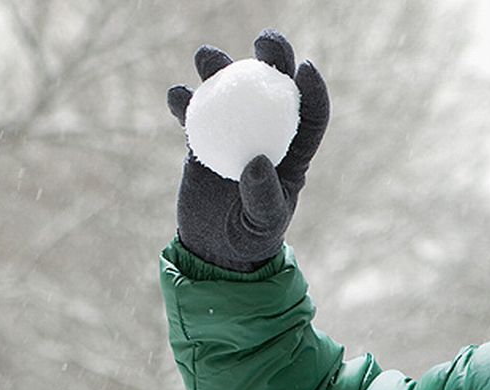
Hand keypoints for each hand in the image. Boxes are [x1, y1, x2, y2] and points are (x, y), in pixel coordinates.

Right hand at [167, 29, 328, 271]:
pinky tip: (176, 96)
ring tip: (205, 57)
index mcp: (293, 153)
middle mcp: (266, 137)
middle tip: (263, 40)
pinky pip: (196, 117)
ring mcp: (234, 137)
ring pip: (230, 95)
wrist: (215, 249)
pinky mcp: (204, 144)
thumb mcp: (263, 224)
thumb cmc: (250, 239)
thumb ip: (263, 196)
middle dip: (273, 59)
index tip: (305, 67)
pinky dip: (186, 104)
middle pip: (273, 90)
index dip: (312, 89)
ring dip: (220, 70)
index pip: (310, 115)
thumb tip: (256, 160)